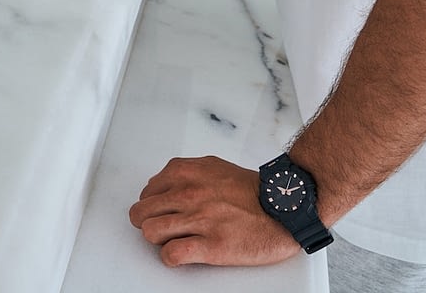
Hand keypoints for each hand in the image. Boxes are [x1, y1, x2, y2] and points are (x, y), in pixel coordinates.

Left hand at [128, 156, 298, 267]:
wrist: (285, 209)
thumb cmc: (254, 192)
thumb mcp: (215, 168)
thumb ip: (188, 174)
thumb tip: (165, 186)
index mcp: (187, 172)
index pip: (147, 191)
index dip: (154, 205)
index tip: (163, 212)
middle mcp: (189, 193)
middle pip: (141, 213)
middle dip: (149, 222)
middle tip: (164, 228)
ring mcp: (199, 219)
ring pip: (150, 232)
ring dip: (159, 240)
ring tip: (174, 240)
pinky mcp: (210, 245)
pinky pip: (171, 255)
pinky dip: (172, 258)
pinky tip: (183, 254)